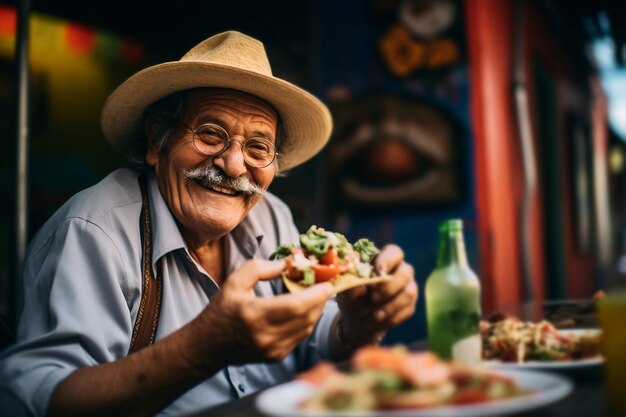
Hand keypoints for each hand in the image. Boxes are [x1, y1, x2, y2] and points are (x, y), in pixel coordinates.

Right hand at [193, 259, 334, 366]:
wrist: (208, 346)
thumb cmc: (221, 310)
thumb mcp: (235, 282)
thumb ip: (260, 269)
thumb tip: (287, 264)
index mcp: (254, 315)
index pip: (296, 306)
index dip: (316, 294)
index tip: (329, 282)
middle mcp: (266, 336)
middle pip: (306, 317)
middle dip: (320, 300)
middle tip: (326, 283)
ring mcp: (273, 350)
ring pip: (306, 328)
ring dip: (316, 310)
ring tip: (317, 294)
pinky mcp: (277, 357)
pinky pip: (300, 336)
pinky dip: (306, 321)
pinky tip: (305, 309)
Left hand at [336, 244, 416, 347]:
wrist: (357, 319)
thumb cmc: (352, 297)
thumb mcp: (347, 293)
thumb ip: (351, 288)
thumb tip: (357, 285)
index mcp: (384, 260)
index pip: (394, 252)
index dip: (387, 260)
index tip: (377, 271)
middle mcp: (400, 271)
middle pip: (405, 272)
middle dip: (388, 287)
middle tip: (373, 298)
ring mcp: (408, 288)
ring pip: (408, 293)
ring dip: (390, 306)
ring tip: (374, 315)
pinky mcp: (410, 306)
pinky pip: (407, 310)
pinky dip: (391, 318)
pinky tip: (377, 321)